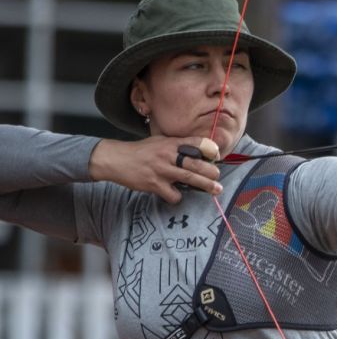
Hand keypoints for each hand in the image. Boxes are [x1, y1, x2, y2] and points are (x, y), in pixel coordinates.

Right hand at [89, 136, 222, 203]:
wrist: (116, 159)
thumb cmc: (141, 151)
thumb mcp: (160, 141)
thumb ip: (178, 145)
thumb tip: (200, 152)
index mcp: (171, 143)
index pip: (195, 142)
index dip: (209, 148)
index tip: (217, 155)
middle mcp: (168, 155)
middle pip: (195, 163)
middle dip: (211, 171)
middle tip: (219, 176)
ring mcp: (161, 170)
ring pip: (189, 178)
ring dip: (205, 185)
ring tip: (216, 189)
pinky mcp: (154, 184)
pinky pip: (173, 194)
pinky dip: (177, 197)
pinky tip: (176, 195)